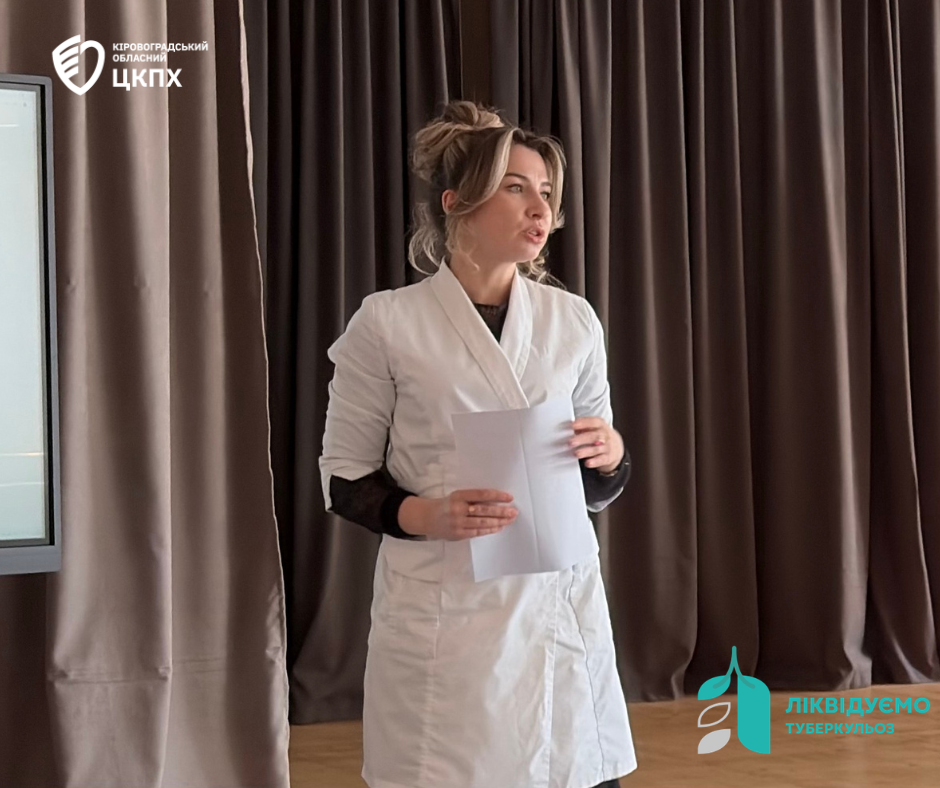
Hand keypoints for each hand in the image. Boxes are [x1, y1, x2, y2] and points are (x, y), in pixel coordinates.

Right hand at [398, 488, 517, 540]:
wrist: (428, 518)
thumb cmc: (447, 505)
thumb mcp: (457, 497)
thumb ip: (473, 499)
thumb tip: (497, 501)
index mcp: (458, 495)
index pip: (481, 494)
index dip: (497, 495)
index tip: (509, 497)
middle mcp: (458, 509)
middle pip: (484, 510)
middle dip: (501, 511)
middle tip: (514, 512)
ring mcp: (458, 523)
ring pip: (483, 523)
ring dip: (499, 521)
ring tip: (510, 520)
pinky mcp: (458, 534)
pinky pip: (478, 532)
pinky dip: (490, 530)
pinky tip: (499, 527)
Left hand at [569, 417, 623, 472]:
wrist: (617, 447)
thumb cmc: (600, 436)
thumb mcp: (594, 428)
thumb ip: (582, 428)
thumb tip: (566, 429)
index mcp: (600, 425)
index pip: (593, 422)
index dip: (583, 423)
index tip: (572, 425)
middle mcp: (605, 435)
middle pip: (594, 436)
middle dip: (582, 439)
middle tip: (570, 442)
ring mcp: (607, 447)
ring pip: (596, 449)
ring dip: (586, 451)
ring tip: (576, 453)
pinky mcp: (608, 458)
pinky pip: (601, 460)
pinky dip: (594, 462)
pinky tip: (587, 463)